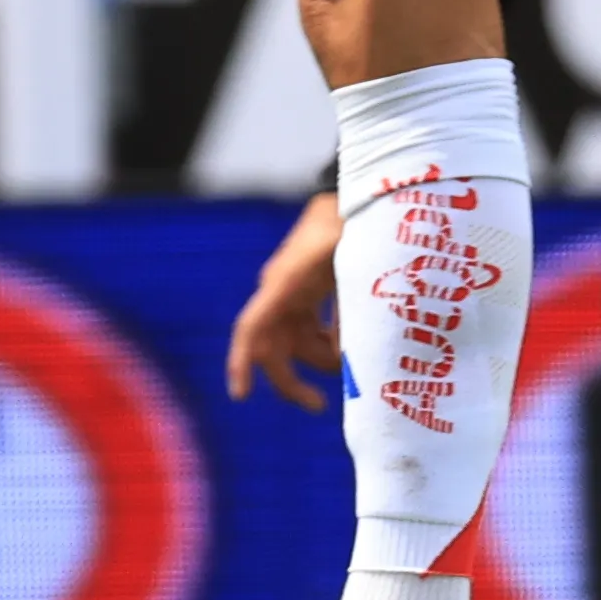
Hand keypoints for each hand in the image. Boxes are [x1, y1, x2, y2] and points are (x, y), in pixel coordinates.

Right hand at [227, 190, 349, 409]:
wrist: (359, 193)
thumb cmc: (355, 223)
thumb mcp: (359, 264)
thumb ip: (353, 309)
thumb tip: (347, 360)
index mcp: (286, 284)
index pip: (252, 328)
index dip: (243, 362)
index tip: (241, 395)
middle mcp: (281, 291)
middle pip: (272, 347)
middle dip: (291, 381)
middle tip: (321, 406)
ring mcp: (293, 291)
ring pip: (295, 341)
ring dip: (321, 358)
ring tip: (357, 359)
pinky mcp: (307, 291)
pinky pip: (310, 327)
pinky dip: (330, 341)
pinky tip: (354, 342)